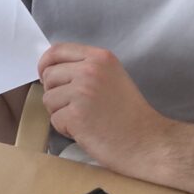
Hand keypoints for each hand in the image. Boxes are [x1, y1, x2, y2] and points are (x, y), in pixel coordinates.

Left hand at [39, 43, 171, 174]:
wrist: (148, 142)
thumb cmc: (130, 115)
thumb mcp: (113, 77)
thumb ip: (86, 68)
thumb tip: (52, 69)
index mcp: (100, 57)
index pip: (57, 50)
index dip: (45, 64)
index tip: (45, 76)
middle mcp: (90, 70)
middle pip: (49, 75)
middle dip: (56, 93)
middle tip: (76, 107)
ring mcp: (82, 91)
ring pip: (48, 98)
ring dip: (60, 113)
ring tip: (85, 120)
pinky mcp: (75, 114)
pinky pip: (54, 119)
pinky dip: (66, 129)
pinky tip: (86, 131)